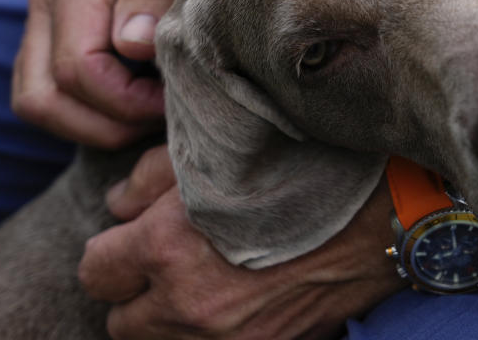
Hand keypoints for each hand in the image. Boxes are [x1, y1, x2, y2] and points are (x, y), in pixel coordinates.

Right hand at [11, 0, 231, 147]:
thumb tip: (133, 44)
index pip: (78, 66)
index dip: (126, 101)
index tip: (174, 100)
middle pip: (44, 97)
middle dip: (106, 124)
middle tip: (163, 120)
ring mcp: (43, 16)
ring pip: (37, 102)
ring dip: (93, 126)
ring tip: (151, 116)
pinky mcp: (52, 33)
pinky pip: (49, 92)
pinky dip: (88, 114)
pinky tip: (137, 106)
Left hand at [79, 145, 404, 338]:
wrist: (382, 212)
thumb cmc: (300, 171)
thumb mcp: (217, 155)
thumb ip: (147, 180)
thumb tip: (116, 207)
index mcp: (167, 248)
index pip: (96, 271)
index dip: (113, 250)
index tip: (135, 237)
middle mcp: (189, 306)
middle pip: (120, 322)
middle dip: (137, 292)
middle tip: (169, 261)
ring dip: (170, 319)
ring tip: (204, 282)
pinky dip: (210, 334)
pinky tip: (237, 301)